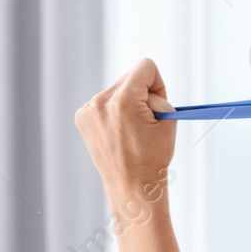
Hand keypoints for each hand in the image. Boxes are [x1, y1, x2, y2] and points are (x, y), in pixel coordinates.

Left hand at [75, 58, 177, 196]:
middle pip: (130, 76)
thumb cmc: (153, 157)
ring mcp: (89, 110)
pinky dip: (114, 112)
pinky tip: (119, 131)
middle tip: (147, 119)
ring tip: (132, 130)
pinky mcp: (82, 117)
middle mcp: (102, 102)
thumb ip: (159, 95)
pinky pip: (104, 102)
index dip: (158, 84)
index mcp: (125, 101)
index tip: (157, 104)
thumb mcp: (168, 121)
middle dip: (143, 93)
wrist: (131, 185)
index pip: (145, 66)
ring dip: (128, 102)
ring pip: (117, 89)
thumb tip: (147, 83)